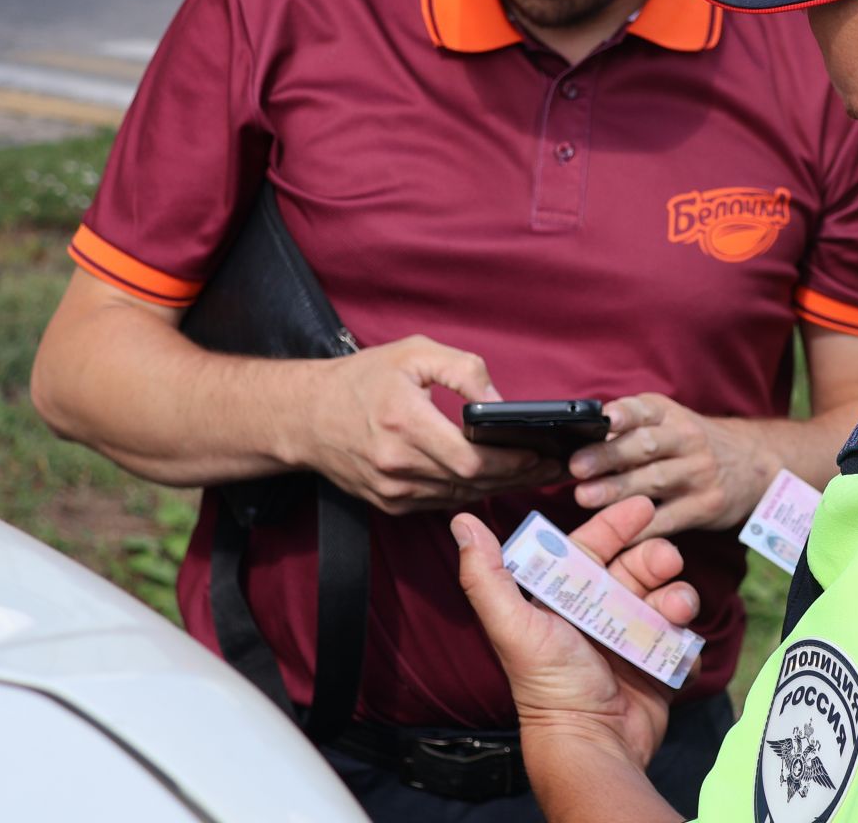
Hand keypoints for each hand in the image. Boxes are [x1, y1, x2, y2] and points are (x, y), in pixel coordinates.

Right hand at [300, 335, 566, 513]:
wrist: (304, 417)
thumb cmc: (362, 379)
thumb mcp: (413, 353)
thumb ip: (463, 370)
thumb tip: (501, 404)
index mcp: (404, 423)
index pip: (471, 459)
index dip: (512, 461)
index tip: (542, 452)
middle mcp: (397, 464)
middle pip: (472, 483)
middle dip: (518, 474)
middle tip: (553, 464)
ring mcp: (392, 490)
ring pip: (461, 496)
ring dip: (500, 487)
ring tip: (535, 471)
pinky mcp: (390, 504)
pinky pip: (442, 502)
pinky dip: (471, 492)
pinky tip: (497, 480)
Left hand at [453, 498, 698, 770]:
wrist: (592, 744)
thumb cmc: (549, 686)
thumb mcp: (512, 625)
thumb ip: (486, 575)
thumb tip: (462, 522)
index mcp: (566, 599)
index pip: (592, 547)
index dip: (615, 525)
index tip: (642, 507)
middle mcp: (600, 614)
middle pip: (637, 566)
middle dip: (655, 556)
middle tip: (667, 560)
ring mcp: (633, 638)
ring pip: (666, 596)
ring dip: (677, 594)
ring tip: (675, 607)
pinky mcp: (659, 664)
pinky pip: (683, 636)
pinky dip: (686, 634)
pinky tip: (678, 640)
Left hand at [568, 394, 775, 538]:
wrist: (753, 463)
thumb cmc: (691, 444)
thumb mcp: (669, 423)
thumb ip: (630, 430)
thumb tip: (578, 441)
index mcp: (669, 415)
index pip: (645, 410)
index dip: (625, 413)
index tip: (605, 418)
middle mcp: (686, 439)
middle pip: (646, 446)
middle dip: (609, 455)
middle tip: (577, 467)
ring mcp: (698, 473)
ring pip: (654, 481)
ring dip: (618, 490)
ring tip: (585, 497)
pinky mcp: (705, 505)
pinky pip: (669, 519)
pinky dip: (641, 528)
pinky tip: (616, 533)